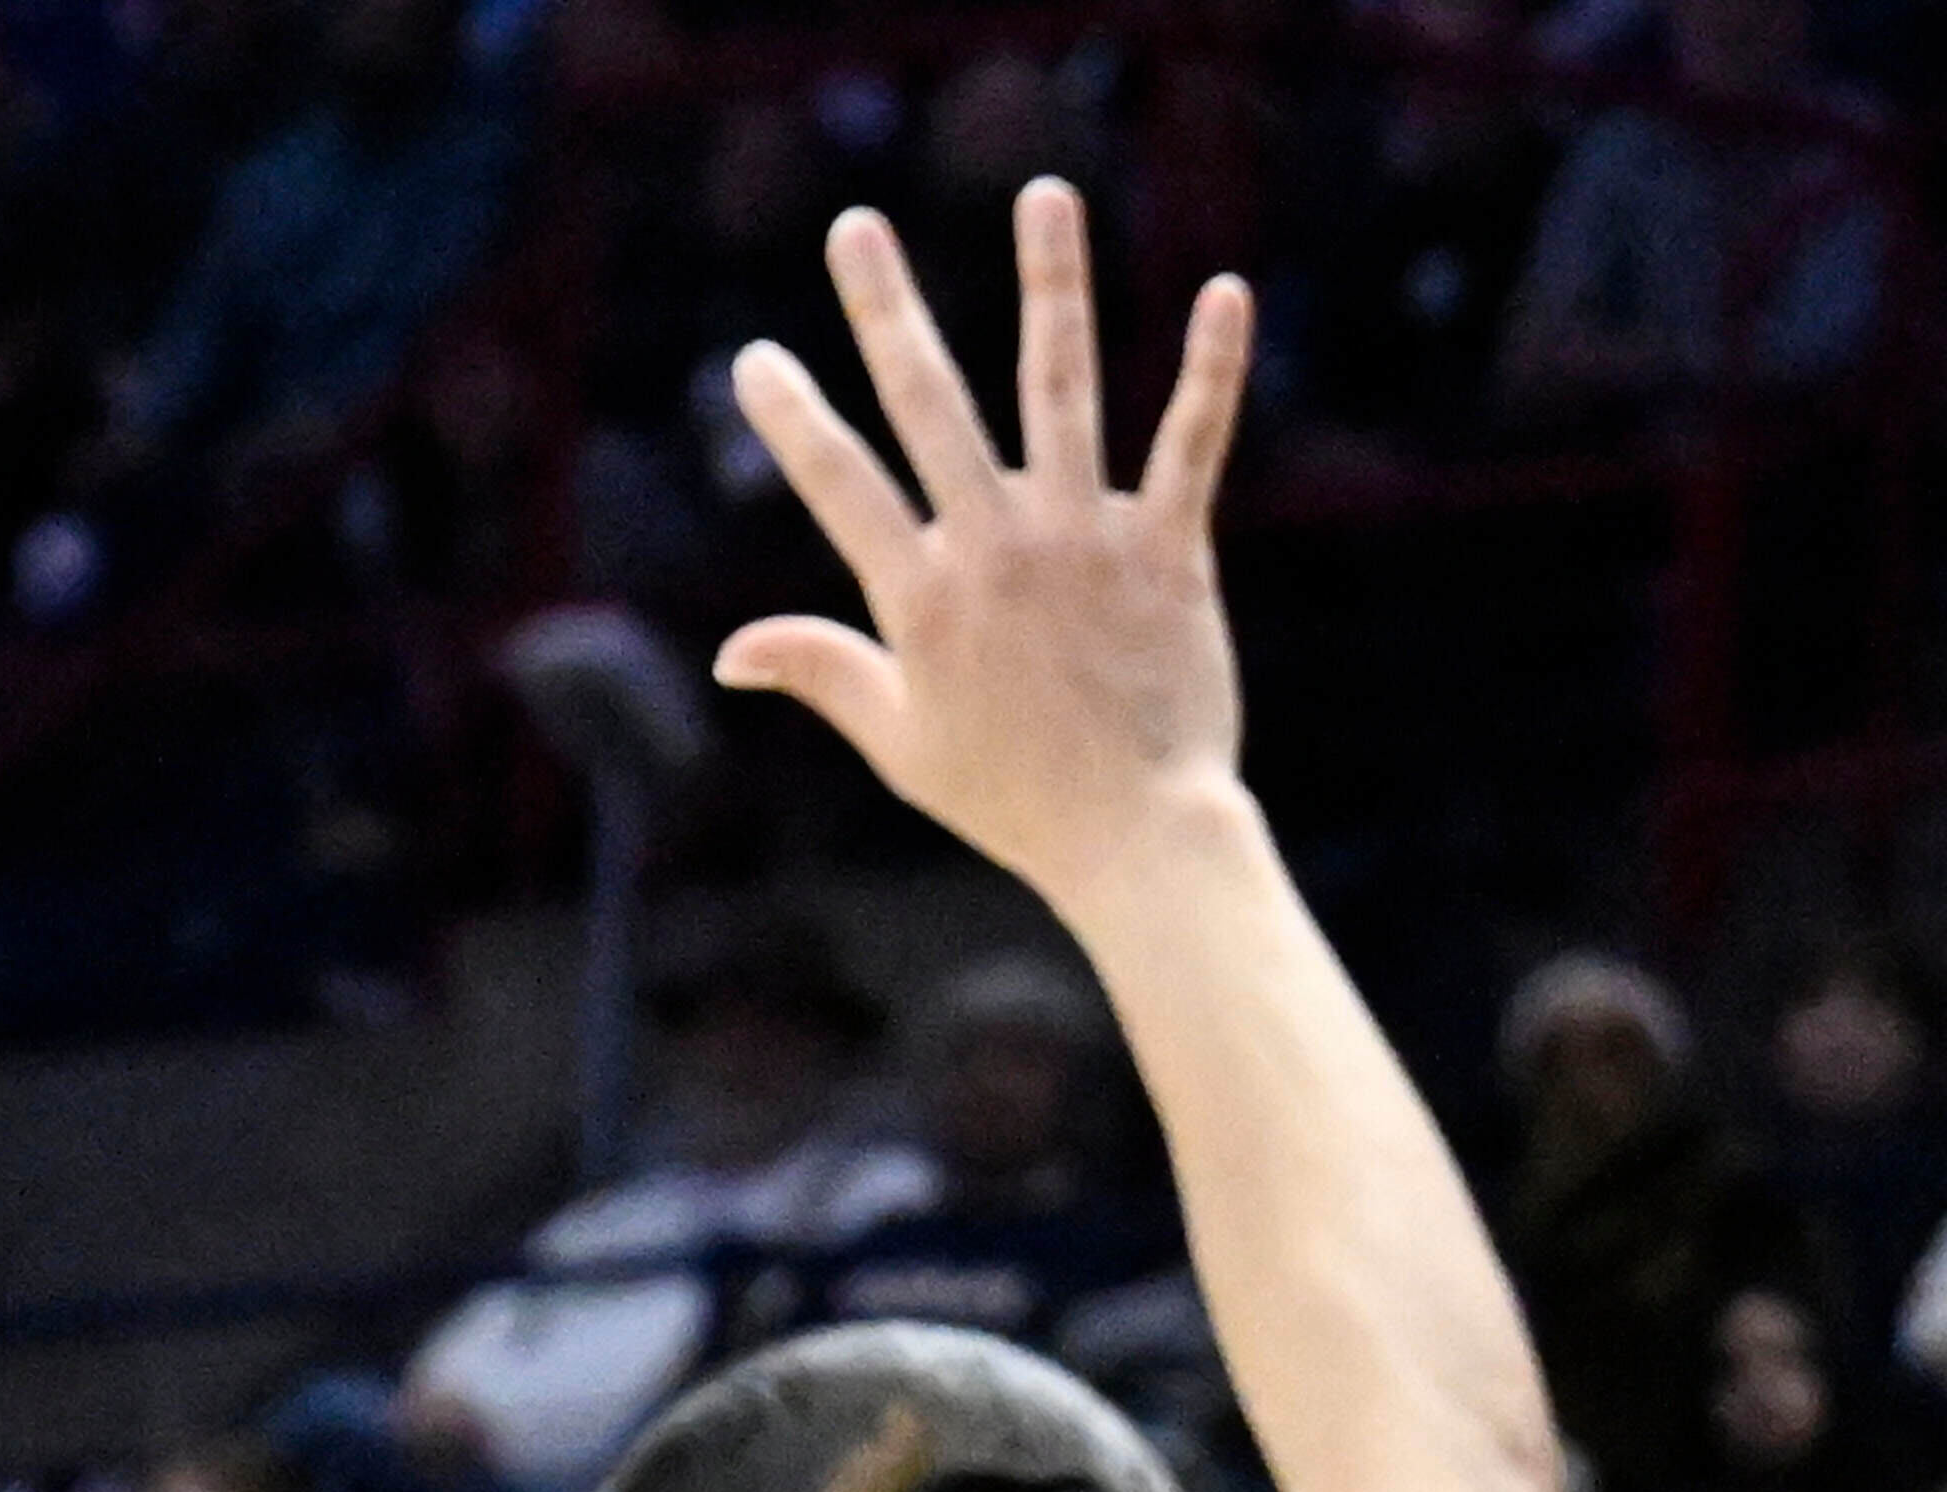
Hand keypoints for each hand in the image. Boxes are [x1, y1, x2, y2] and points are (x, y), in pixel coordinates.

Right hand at [715, 184, 1256, 917]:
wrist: (1136, 835)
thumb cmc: (1011, 798)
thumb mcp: (899, 742)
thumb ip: (822, 672)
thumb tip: (731, 651)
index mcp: (919, 598)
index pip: (838, 484)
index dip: (791, 417)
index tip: (755, 356)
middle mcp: (994, 548)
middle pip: (927, 405)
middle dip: (885, 308)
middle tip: (853, 228)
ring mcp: (1084, 538)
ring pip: (1059, 387)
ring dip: (1051, 282)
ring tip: (1042, 194)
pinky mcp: (1168, 546)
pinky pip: (1191, 439)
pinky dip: (1209, 366)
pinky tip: (1222, 290)